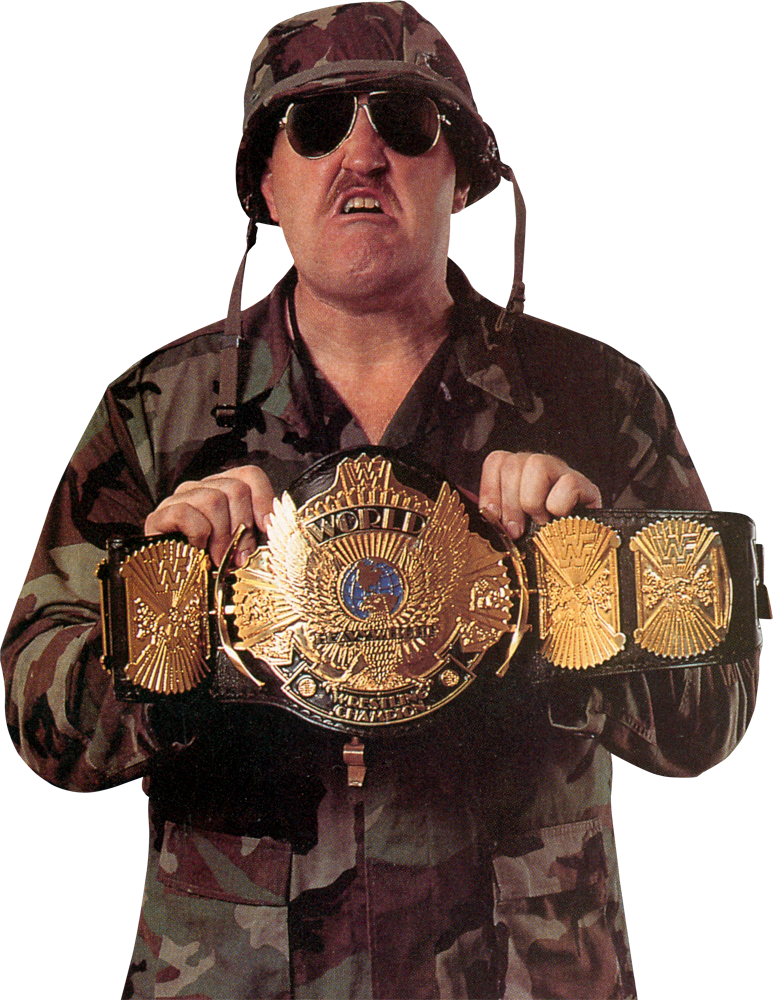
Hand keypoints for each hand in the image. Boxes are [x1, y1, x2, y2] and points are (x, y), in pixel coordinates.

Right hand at [144, 466, 276, 566]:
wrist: (170, 590)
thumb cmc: (211, 566)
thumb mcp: (241, 548)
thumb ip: (258, 536)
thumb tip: (278, 533)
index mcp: (223, 490)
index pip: (249, 475)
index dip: (263, 500)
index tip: (266, 529)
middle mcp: (201, 488)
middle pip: (235, 488)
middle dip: (242, 528)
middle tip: (239, 556)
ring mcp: (178, 499)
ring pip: (213, 500)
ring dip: (221, 536)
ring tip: (218, 559)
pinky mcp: (158, 517)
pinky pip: (186, 513)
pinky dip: (197, 535)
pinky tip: (196, 551)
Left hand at [478, 451, 601, 538]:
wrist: (577, 554)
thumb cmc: (539, 538)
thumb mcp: (512, 526)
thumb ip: (497, 517)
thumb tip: (487, 512)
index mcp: (517, 472)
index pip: (496, 461)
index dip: (490, 489)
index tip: (493, 515)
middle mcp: (538, 465)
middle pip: (513, 464)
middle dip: (510, 503)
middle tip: (516, 530)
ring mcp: (563, 472)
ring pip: (537, 464)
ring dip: (533, 501)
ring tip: (540, 522)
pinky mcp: (585, 486)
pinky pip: (567, 484)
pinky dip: (559, 507)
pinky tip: (561, 520)